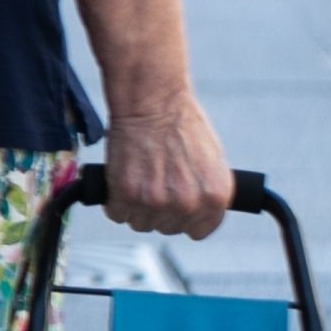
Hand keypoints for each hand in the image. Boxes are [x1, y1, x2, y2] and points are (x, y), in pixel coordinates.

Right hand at [103, 95, 230, 240]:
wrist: (151, 99)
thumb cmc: (180, 121)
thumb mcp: (213, 159)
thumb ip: (208, 191)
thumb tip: (202, 210)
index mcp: (215, 197)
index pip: (199, 231)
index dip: (186, 217)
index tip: (176, 204)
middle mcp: (188, 204)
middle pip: (168, 227)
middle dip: (160, 208)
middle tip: (155, 179)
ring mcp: (156, 202)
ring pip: (141, 223)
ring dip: (137, 206)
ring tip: (139, 175)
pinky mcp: (126, 195)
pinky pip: (117, 213)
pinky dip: (115, 199)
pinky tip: (123, 178)